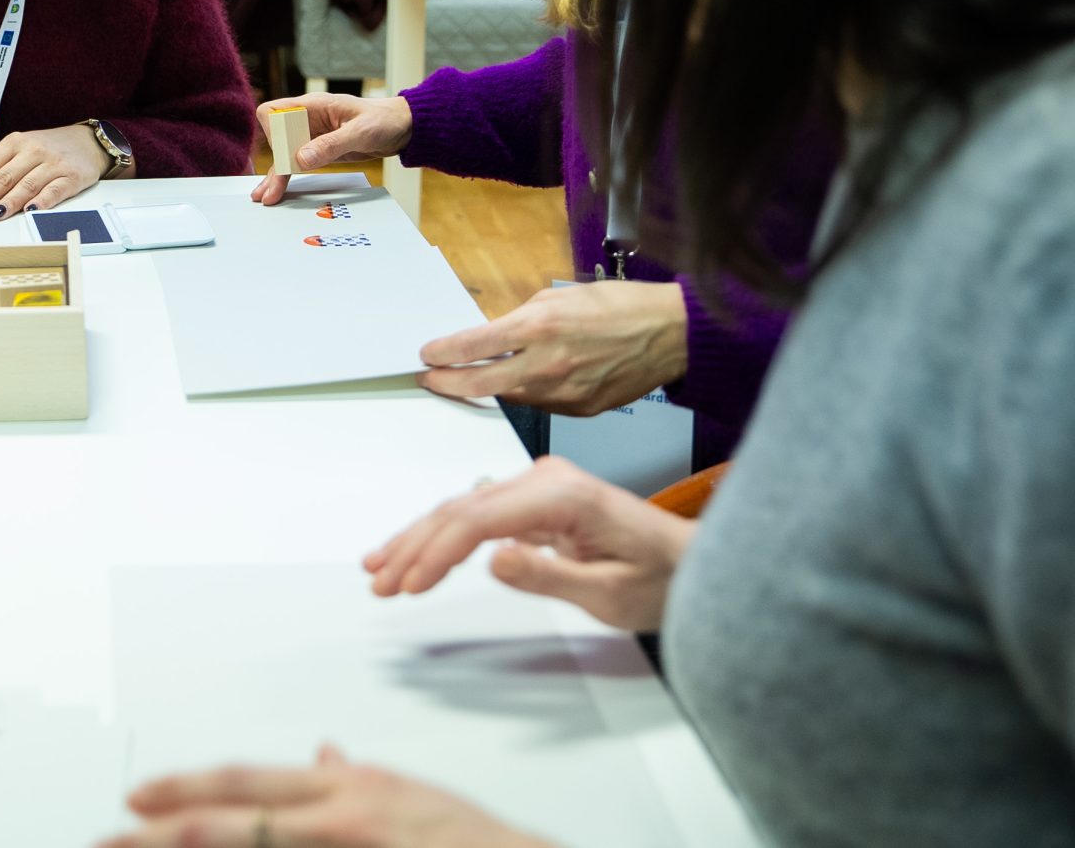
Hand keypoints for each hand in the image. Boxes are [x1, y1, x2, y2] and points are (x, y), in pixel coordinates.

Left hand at [0, 125, 107, 221]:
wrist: (89, 142)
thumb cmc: (50, 149)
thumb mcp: (23, 149)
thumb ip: (1, 167)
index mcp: (15, 143)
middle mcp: (33, 151)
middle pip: (3, 177)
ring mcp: (53, 164)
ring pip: (26, 184)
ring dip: (9, 201)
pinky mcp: (72, 177)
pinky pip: (54, 191)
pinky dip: (41, 201)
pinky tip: (30, 211)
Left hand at [111, 744, 552, 847]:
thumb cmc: (480, 845)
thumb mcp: (412, 799)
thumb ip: (355, 782)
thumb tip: (320, 754)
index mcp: (349, 790)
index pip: (248, 783)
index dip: (186, 789)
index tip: (135, 798)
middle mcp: (345, 813)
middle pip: (236, 817)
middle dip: (164, 830)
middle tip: (107, 837)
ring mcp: (359, 846)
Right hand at [249, 94, 413, 203]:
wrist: (402, 127)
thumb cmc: (384, 119)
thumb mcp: (360, 132)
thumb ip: (330, 145)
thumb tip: (301, 159)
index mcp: (313, 105)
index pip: (274, 112)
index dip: (274, 131)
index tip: (284, 151)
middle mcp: (307, 119)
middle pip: (276, 138)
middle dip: (273, 162)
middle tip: (271, 189)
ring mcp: (311, 135)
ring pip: (284, 153)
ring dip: (275, 174)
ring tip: (266, 196)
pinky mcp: (319, 149)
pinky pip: (296, 162)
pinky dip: (287, 176)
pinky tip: (279, 190)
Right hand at [362, 457, 693, 631]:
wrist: (694, 566)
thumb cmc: (663, 580)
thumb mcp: (612, 594)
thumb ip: (551, 576)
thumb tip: (493, 560)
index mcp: (563, 494)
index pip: (480, 519)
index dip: (437, 552)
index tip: (410, 585)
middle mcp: (545, 480)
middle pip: (461, 508)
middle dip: (414, 546)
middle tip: (380, 581)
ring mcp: (538, 487)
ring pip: (461, 509)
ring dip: (419, 540)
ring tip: (380, 569)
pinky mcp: (535, 501)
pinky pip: (477, 516)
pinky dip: (443, 537)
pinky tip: (417, 551)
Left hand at [416, 282, 686, 414]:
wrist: (670, 335)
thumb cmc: (620, 307)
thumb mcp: (558, 299)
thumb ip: (520, 321)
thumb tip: (491, 337)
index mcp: (539, 327)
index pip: (473, 346)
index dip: (443, 353)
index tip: (427, 355)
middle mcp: (547, 364)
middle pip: (480, 384)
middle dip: (448, 384)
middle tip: (431, 380)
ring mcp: (564, 393)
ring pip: (510, 396)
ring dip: (489, 388)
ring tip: (473, 379)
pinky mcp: (579, 410)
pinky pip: (540, 405)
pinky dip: (527, 393)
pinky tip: (525, 381)